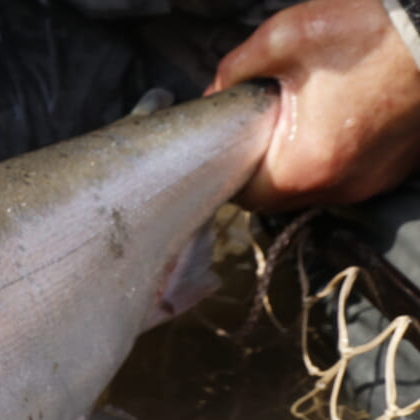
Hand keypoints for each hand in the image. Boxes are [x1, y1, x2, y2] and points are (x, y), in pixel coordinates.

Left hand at [206, 0, 419, 210]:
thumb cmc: (369, 31)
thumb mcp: (282, 39)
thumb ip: (235, 72)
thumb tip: (215, 92)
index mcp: (306, 167)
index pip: (245, 197)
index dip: (230, 170)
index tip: (230, 143)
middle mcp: (342, 187)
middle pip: (280, 197)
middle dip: (263, 166)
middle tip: (263, 127)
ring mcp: (373, 181)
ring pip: (315, 188)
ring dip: (300, 161)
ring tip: (302, 118)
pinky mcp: (395, 170)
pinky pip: (349, 175)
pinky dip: (334, 155)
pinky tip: (337, 120)